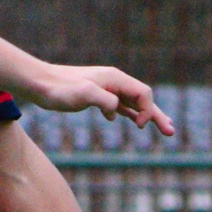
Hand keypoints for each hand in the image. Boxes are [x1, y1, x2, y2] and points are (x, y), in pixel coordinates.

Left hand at [25, 64, 175, 136]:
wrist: (40, 83)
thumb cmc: (60, 89)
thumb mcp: (83, 94)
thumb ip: (103, 100)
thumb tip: (116, 110)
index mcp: (115, 79)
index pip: (143, 93)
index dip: (148, 110)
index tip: (139, 126)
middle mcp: (114, 82)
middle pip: (143, 98)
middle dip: (157, 115)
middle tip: (171, 132)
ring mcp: (106, 89)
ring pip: (132, 103)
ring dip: (147, 115)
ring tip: (162, 127)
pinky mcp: (97, 97)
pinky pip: (119, 105)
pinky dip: (129, 113)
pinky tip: (129, 121)